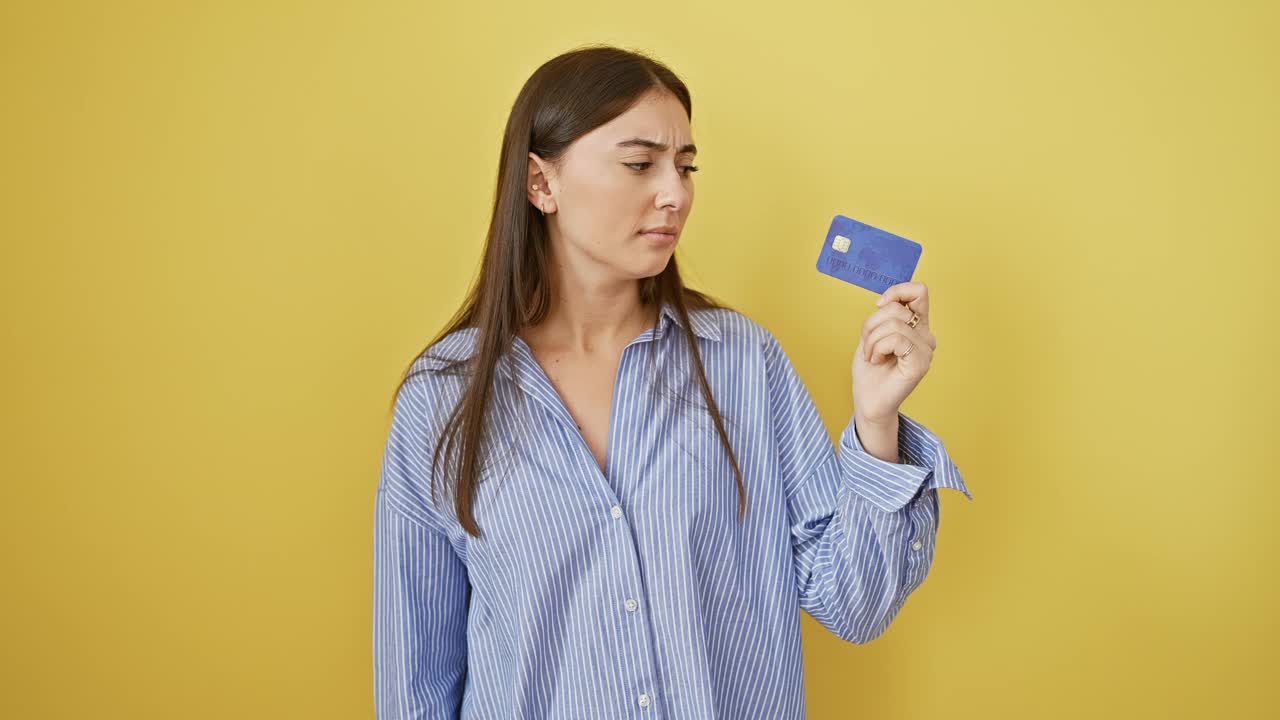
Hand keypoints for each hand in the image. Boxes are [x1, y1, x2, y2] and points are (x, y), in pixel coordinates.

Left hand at [852, 281, 936, 421]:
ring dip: (872, 340)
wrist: (868, 400)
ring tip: (873, 356)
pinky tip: (879, 361)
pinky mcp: (921, 363)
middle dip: (872, 325)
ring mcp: (926, 350)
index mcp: (918, 327)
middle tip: (869, 345)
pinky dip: (878, 348)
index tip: (878, 305)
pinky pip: (896, 339)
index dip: (896, 292)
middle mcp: (926, 337)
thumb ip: (884, 314)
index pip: (919, 291)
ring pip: (894, 324)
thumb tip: (886, 301)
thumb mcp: (873, 333)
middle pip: (897, 309)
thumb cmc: (870, 369)